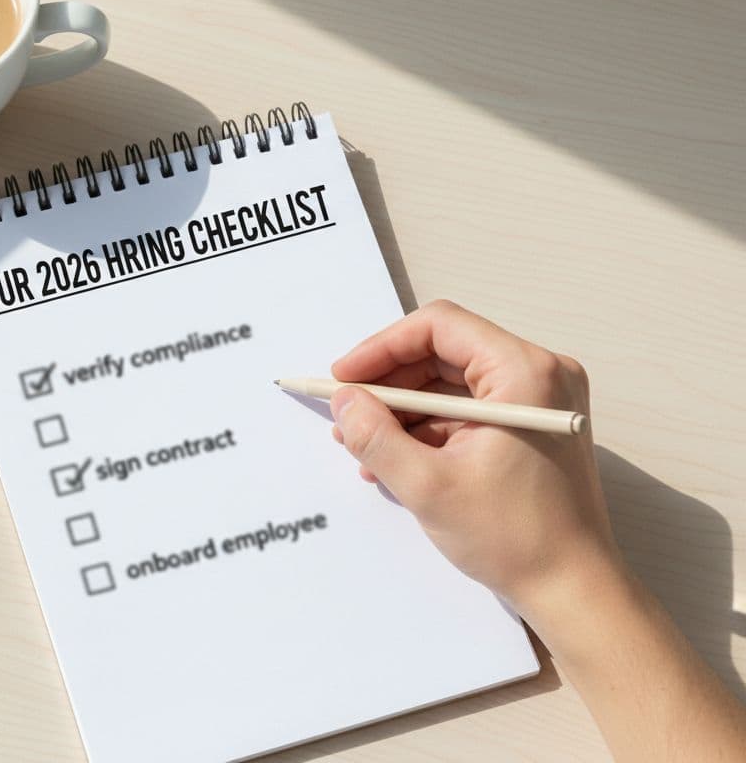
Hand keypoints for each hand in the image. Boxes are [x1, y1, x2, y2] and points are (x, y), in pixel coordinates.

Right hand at [327, 299, 618, 616]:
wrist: (572, 588)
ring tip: (363, 445)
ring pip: (450, 383)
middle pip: (443, 352)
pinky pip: (466, 410)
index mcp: (525, 373)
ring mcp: (536, 402)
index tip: (345, 378)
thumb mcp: (428, 485)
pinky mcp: (529, 427)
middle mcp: (539, 376)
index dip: (382, 348)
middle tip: (348, 412)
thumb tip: (344, 402)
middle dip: (389, 383)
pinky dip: (428, 429)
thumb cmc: (519, 538)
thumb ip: (376, 436)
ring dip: (403, 410)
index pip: (439, 327)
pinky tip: (394, 459)